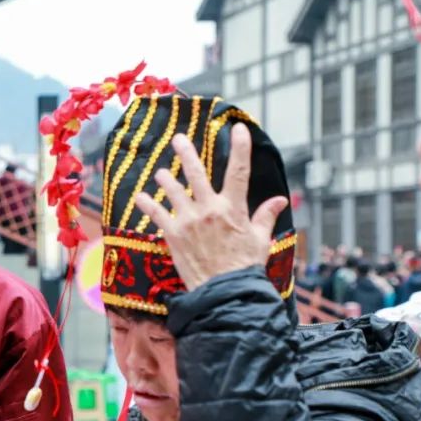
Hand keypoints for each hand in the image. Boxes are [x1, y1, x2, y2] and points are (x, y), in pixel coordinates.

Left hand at [134, 123, 288, 290]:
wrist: (224, 291)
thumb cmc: (244, 267)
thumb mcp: (260, 240)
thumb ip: (265, 217)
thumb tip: (280, 201)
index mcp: (233, 208)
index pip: (239, 171)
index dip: (240, 148)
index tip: (238, 129)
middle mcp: (209, 209)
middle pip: (197, 174)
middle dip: (187, 153)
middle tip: (178, 138)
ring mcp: (189, 221)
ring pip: (174, 191)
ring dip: (166, 179)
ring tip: (161, 172)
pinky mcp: (173, 235)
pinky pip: (157, 214)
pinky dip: (147, 204)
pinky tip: (140, 196)